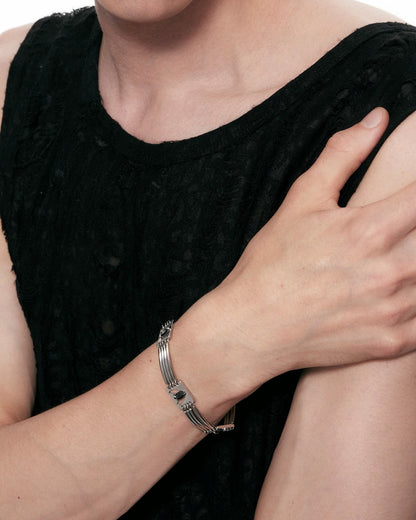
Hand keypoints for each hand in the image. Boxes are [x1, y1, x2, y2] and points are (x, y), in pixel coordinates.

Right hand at [204, 107, 415, 390]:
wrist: (251, 328)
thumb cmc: (270, 264)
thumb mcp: (301, 201)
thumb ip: (342, 155)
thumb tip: (377, 118)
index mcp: (370, 230)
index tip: (412, 196)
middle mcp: (391, 271)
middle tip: (391, 234)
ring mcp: (393, 312)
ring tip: (390, 261)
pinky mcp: (390, 343)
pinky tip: (402, 296)